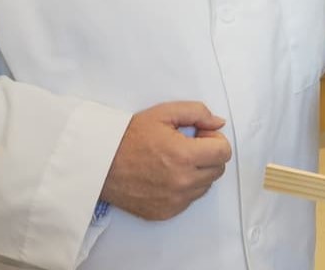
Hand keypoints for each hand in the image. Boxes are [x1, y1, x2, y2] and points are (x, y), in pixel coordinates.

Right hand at [100, 101, 232, 220]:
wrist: (100, 163)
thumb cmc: (129, 136)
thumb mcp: (163, 113)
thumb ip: (197, 113)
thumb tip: (218, 123)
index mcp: (185, 156)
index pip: (224, 152)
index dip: (215, 139)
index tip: (199, 135)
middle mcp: (183, 182)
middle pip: (218, 170)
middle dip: (208, 155)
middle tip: (187, 145)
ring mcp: (174, 201)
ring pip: (205, 186)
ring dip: (197, 172)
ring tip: (174, 160)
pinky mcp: (165, 213)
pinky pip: (189, 200)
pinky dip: (184, 188)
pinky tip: (166, 175)